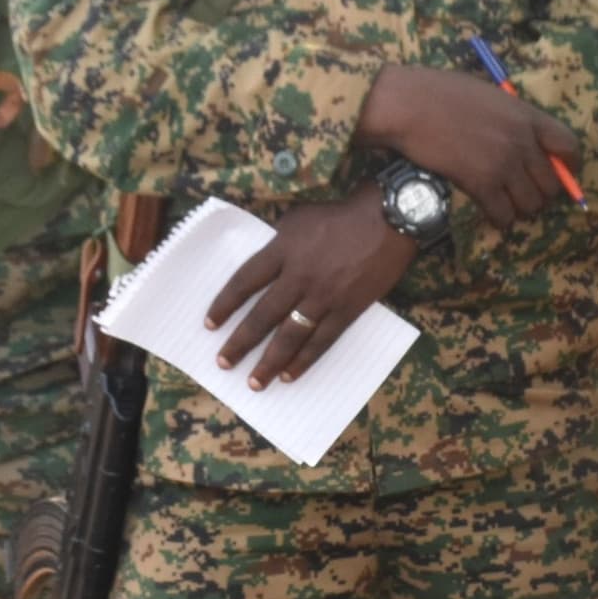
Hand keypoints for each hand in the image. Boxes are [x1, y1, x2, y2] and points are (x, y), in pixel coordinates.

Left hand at [206, 191, 418, 385]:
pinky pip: (322, 340)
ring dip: (270, 361)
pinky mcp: (347, 309)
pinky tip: (290, 375)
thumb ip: (279, 242)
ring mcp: (323, 296)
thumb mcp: (299, 218)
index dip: (225, 305)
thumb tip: (264, 265)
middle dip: (240, 342)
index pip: (244, 282)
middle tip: (224, 362)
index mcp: (282, 250)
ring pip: (290, 335)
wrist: (387, 218)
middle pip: (262, 315)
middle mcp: (298, 276)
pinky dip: (304, 360)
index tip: (210, 325)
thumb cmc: (341, 215)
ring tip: (254, 383)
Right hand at [358, 64, 583, 229]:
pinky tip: (493, 214)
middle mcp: (522, 142)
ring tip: (509, 205)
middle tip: (527, 194)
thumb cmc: (441, 92)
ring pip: (531, 204)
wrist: (409, 105)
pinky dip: (501, 219)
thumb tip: (524, 137)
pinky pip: (504, 214)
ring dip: (522, 208)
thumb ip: (513, 117)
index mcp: (527, 115)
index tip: (563, 174)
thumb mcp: (490, 95)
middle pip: (551, 183)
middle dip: (542, 193)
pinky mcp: (481, 184)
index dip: (570, 166)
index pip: (569, 146)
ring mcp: (503, 165)